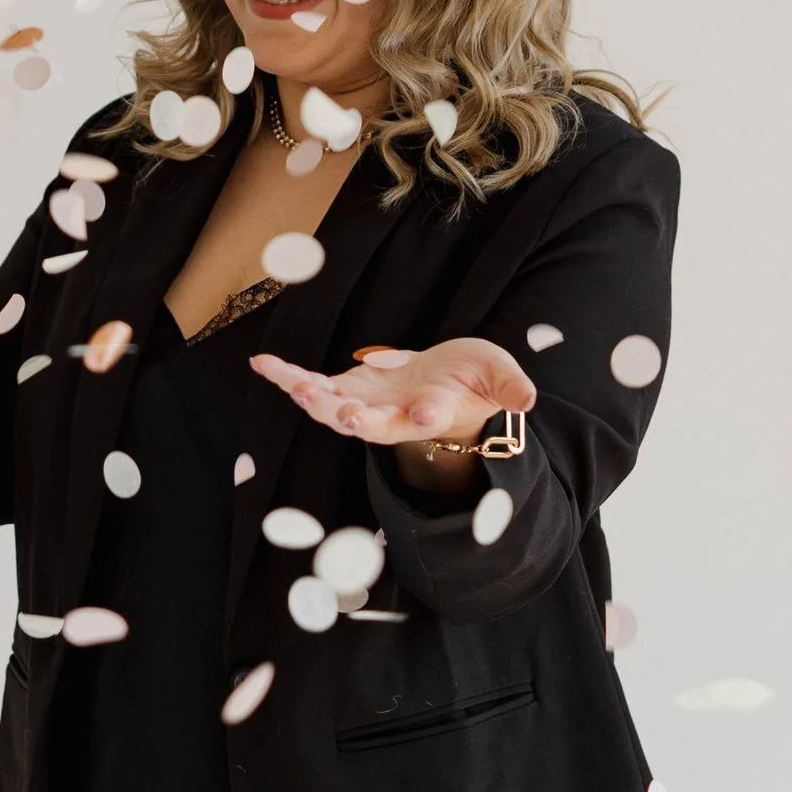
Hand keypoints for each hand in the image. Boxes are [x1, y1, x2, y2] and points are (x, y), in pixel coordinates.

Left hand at [246, 333, 533, 452]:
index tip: (426, 410)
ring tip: (293, 384)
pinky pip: (312, 388)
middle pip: (374, 426)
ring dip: (314, 400)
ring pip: (335, 412)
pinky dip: (288, 378)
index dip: (428, 415)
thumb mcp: (500, 377)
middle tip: (344, 412)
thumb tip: (529, 399)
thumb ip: (510, 386)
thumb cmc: (475, 382)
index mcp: (434, 415)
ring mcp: (368, 408)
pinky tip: (263, 364)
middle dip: (357, 420)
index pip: (432, 418)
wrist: (447, 384)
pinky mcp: (347, 392)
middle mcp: (395, 420)